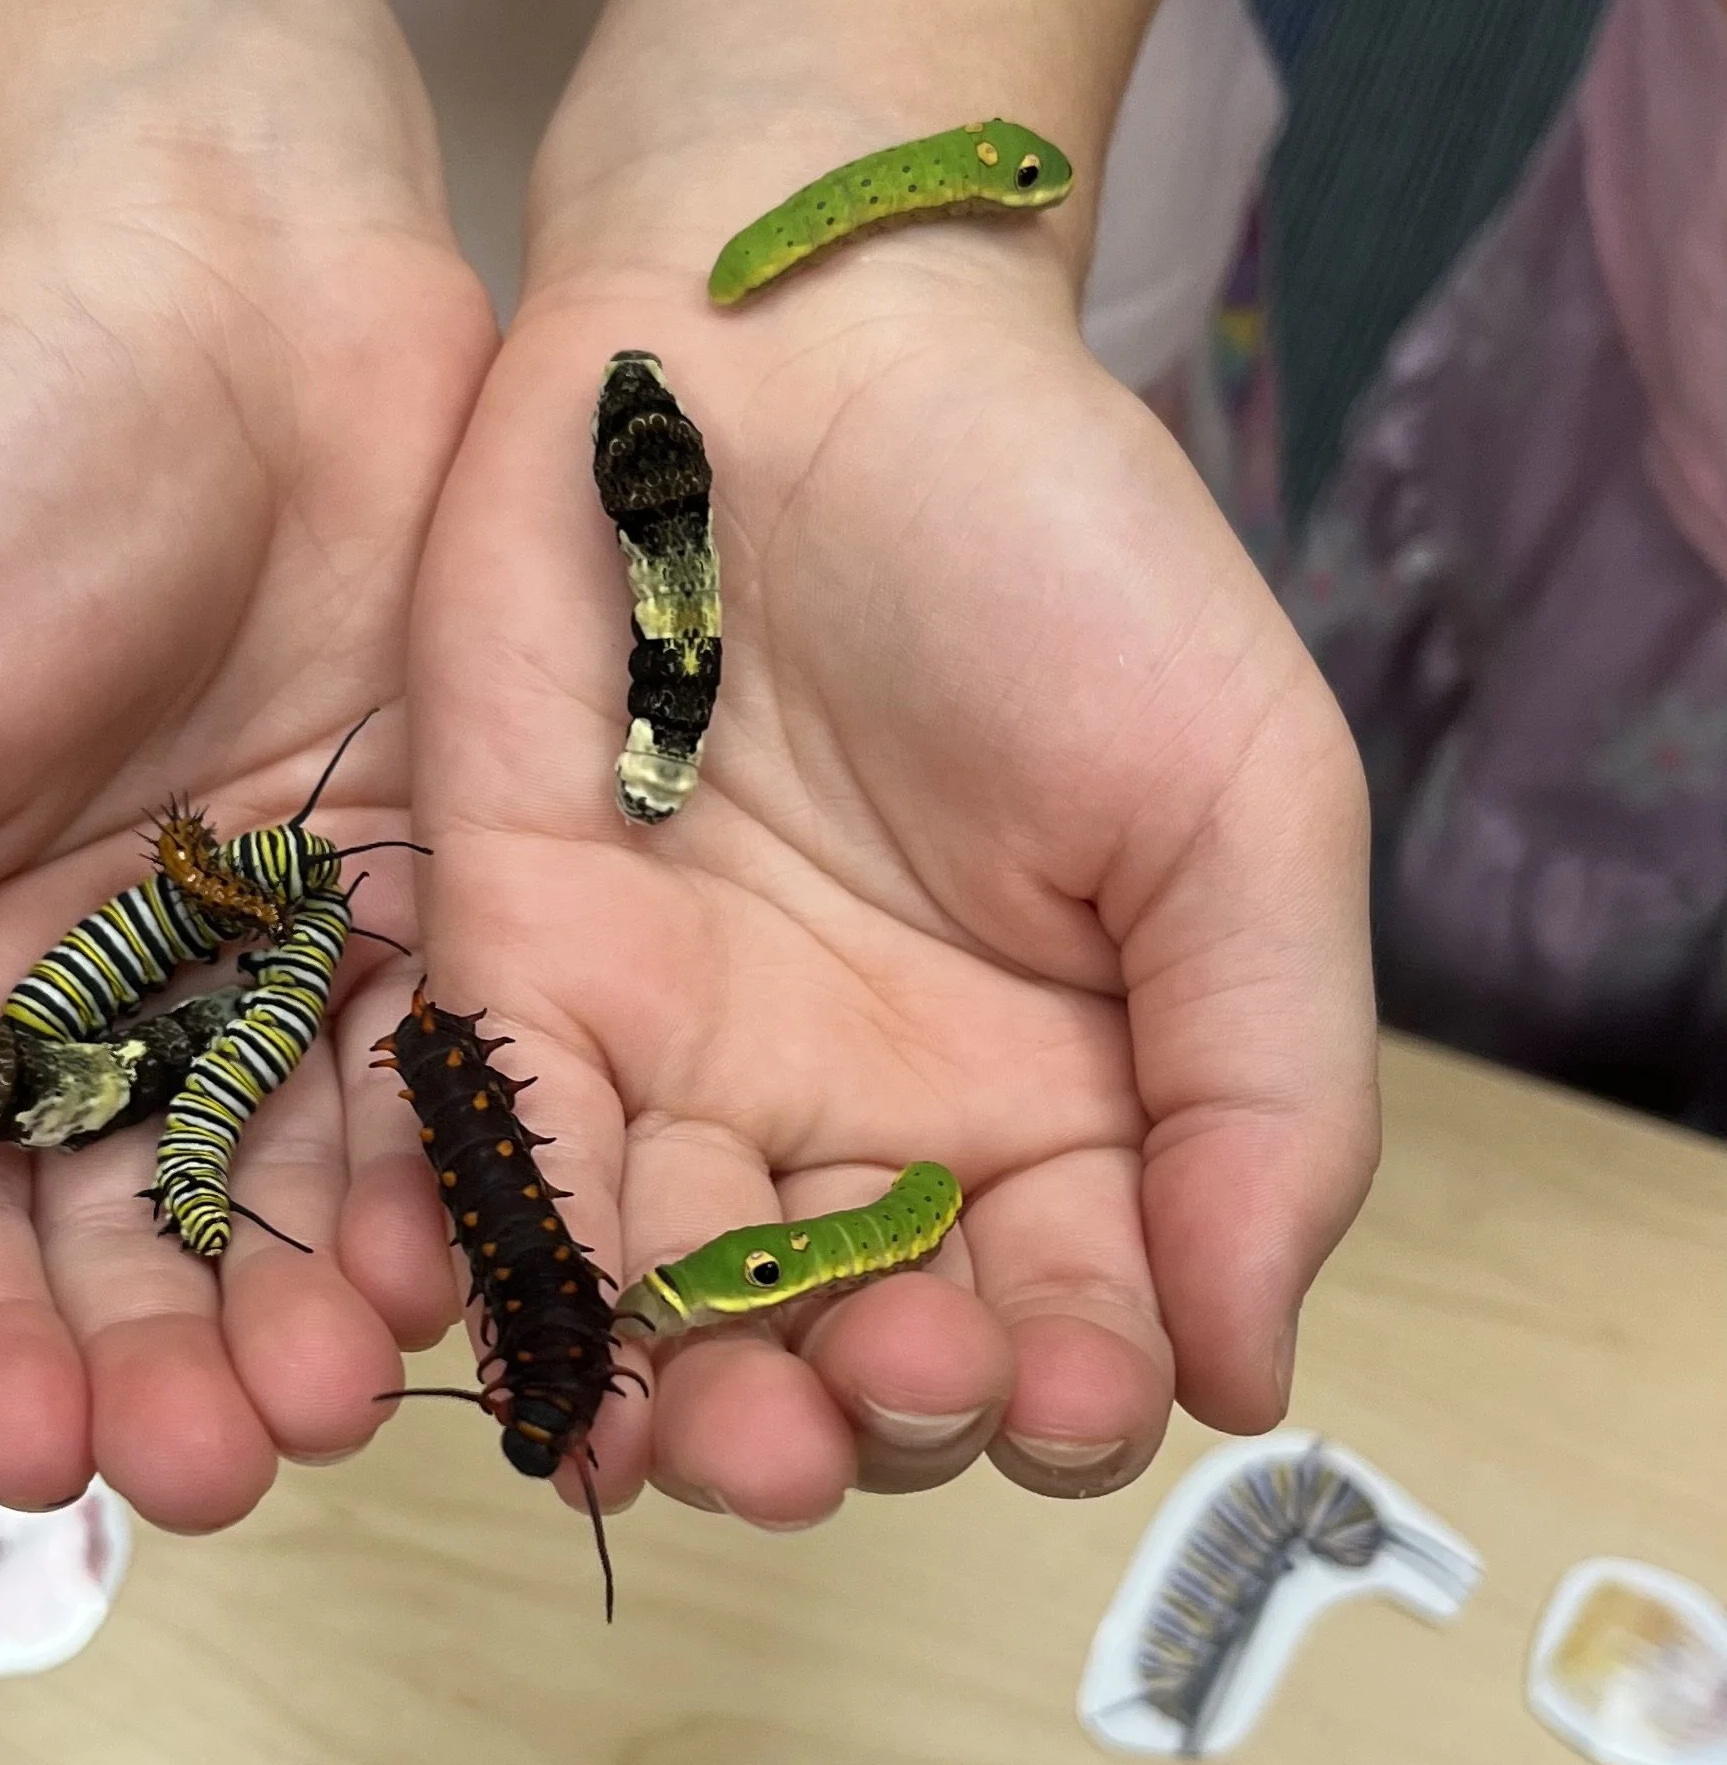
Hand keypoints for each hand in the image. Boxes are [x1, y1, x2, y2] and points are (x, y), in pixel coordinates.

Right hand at [0, 0, 495, 1528]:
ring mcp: (280, 966)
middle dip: (161, 1370)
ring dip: (312, 1314)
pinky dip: (456, 1181)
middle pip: (128, 1251)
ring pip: (299, 1199)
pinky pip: (450, 1077)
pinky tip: (470, 1264)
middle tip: (214, 1463)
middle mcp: (103, 1013)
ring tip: (335, 1399)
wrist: (203, 247)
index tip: (30, 1443)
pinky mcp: (439, 901)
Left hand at [374, 190, 1376, 1542]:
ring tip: (712, 1432)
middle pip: (850, 1356)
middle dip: (857, 1421)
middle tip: (869, 1402)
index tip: (1064, 1391)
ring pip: (668, 1309)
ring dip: (685, 1398)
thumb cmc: (1058, 548)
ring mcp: (679, 1059)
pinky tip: (546, 1343)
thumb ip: (1264, 1088)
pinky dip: (513, 1267)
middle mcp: (860, 1120)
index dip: (1061, 1392)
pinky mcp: (513, 978)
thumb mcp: (1244, 806)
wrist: (810, 332)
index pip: (1063, 1323)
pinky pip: (499, 1162)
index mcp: (1058, 1100)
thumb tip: (1253, 1380)